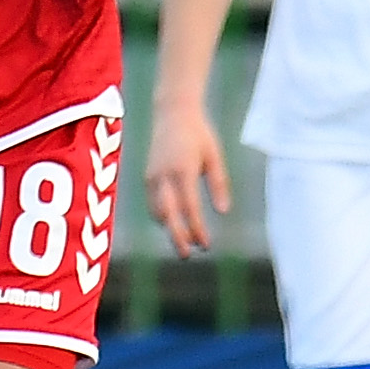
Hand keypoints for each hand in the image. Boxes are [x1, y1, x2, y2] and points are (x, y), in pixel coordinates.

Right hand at [143, 103, 228, 256]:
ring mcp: (152, 176)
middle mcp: (163, 176)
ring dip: (170, 228)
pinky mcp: (147, 176)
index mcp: (182, 170)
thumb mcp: (215, 157)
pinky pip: (154, 203)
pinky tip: (175, 223)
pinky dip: (163, 217)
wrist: (172, 113)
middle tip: (188, 255)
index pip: (189, 208)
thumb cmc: (199, 134)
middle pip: (167, 215)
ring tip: (185, 242)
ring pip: (157, 211)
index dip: (197, 229)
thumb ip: (219, 184)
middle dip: (177, 237)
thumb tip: (222, 212)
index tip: (206, 244)